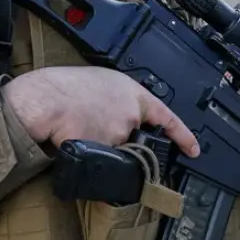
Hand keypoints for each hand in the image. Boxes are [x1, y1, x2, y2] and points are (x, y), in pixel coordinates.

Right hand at [1, 66, 199, 157]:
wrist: (45, 100)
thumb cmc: (62, 87)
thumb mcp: (97, 82)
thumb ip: (115, 98)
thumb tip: (114, 112)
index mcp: (131, 91)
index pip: (166, 116)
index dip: (182, 135)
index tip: (194, 149)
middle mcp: (132, 112)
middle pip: (135, 135)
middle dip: (120, 136)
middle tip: (93, 124)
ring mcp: (121, 131)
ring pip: (117, 148)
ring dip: (102, 142)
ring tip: (77, 125)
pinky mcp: (107, 148)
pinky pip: (102, 158)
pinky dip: (91, 151)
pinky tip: (76, 137)